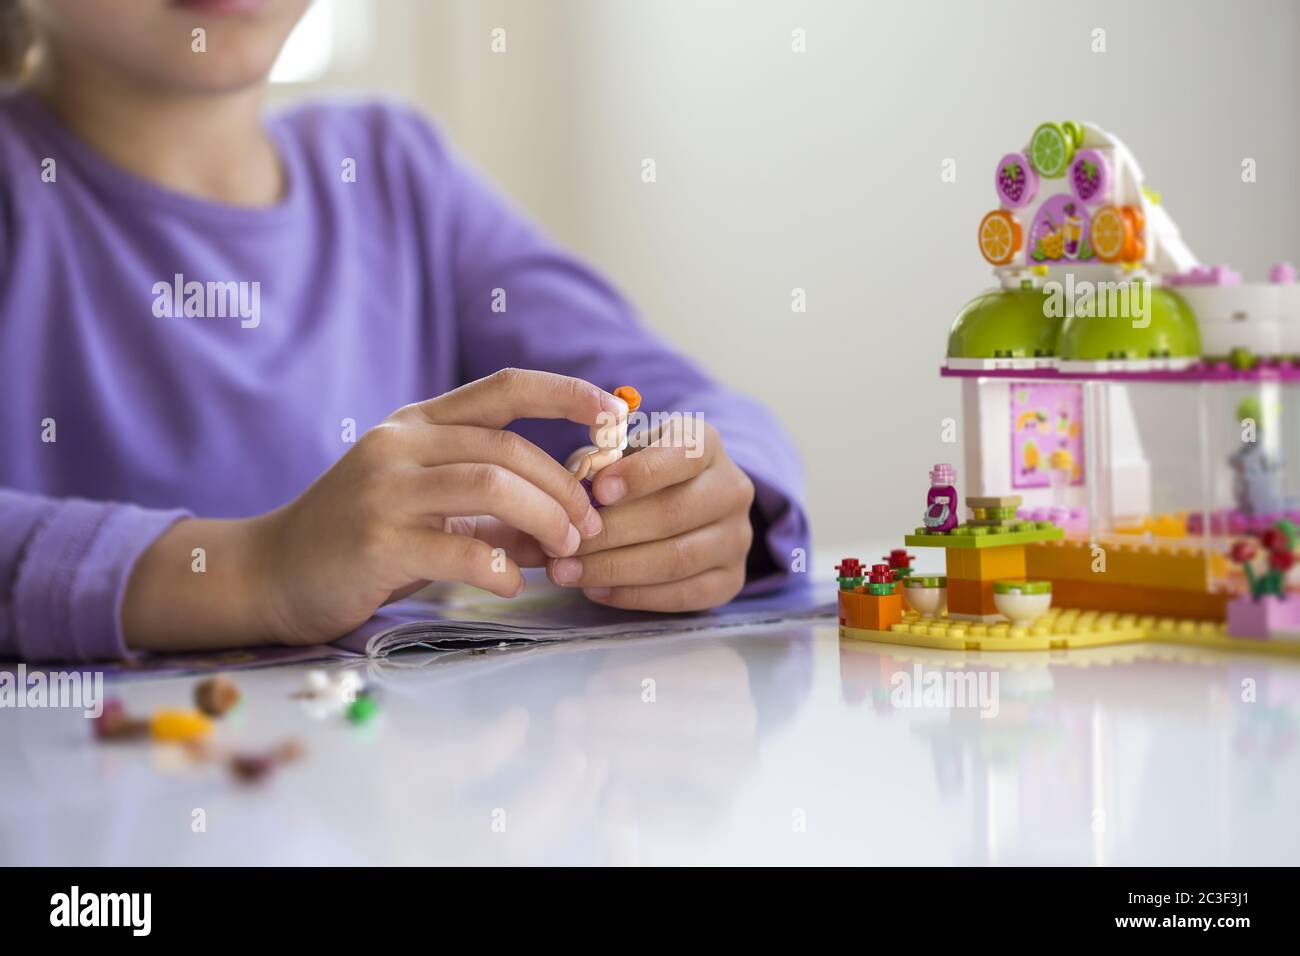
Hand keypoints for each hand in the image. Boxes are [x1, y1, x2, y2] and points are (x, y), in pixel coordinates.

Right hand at [123, 369, 623, 650]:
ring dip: (544, 519)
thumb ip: (493, 511)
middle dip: (564, 487)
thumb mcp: (428, 508)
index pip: (504, 387)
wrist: (269, 572)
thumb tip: (566, 522)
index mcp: (418, 423)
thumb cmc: (360, 539)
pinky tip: (510, 585)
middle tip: (589, 526)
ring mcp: (383, 489)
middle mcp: (400, 444)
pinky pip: (458, 549)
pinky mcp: (374, 541)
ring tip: (564, 551)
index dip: (566, 393)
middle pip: (508, 448)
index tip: (614, 414)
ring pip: (491, 486)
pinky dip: (500, 569)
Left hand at [546, 417, 755, 610]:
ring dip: (616, 569)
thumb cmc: (641, 473)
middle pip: (674, 514)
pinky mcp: (732, 578)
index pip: (684, 455)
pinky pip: (684, 594)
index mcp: (707, 445)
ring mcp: (737, 537)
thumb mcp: (626, 451)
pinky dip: (636, 595)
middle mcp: (732, 489)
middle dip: (612, 532)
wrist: (688, 504)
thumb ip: (602, 462)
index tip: (599, 490)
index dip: (641, 474)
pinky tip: (597, 590)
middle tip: (565, 543)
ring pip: (677, 558)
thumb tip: (565, 491)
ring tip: (568, 572)